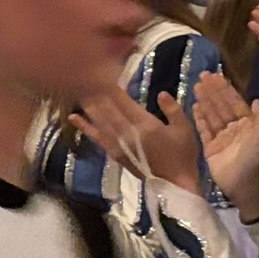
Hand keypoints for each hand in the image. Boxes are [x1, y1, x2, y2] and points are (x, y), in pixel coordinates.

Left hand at [72, 86, 201, 193]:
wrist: (174, 184)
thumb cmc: (183, 156)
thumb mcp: (185, 130)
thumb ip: (173, 110)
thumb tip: (162, 93)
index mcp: (145, 125)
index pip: (123, 102)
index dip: (111, 87)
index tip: (101, 72)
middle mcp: (128, 133)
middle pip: (107, 109)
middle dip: (94, 92)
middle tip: (80, 76)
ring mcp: (118, 144)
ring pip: (99, 120)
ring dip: (87, 105)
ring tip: (74, 89)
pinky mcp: (114, 153)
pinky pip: (96, 137)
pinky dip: (84, 126)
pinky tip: (73, 117)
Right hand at [189, 71, 258, 217]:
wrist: (242, 183)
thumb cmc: (255, 158)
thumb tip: (255, 100)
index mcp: (248, 124)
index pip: (235, 102)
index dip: (226, 89)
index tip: (216, 76)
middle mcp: (234, 128)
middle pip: (221, 106)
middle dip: (213, 91)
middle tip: (203, 76)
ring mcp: (221, 137)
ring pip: (212, 115)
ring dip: (205, 100)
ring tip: (196, 86)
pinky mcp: (210, 147)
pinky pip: (203, 130)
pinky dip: (199, 118)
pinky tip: (194, 106)